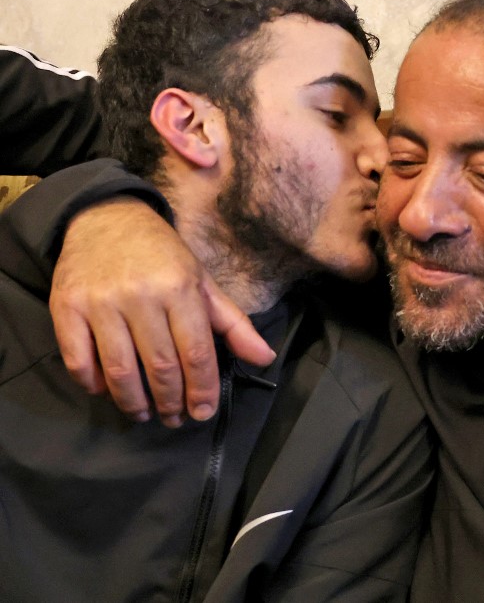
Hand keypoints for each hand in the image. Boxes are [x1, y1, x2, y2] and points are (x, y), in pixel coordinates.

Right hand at [50, 198, 275, 426]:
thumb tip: (264, 358)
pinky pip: (78, 360)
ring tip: (145, 414)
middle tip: (175, 418)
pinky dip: (93, 384)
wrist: (107, 217)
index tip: (203, 412)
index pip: (195, 352)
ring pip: (119, 370)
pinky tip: (107, 391)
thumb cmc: (162, 255)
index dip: (201, 389)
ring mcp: (100, 303)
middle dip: (171, 401)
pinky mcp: (66, 307)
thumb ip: (233, 324)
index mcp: (180, 288)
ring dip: (134, 402)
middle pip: (160, 366)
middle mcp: (141, 296)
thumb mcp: (203, 282)